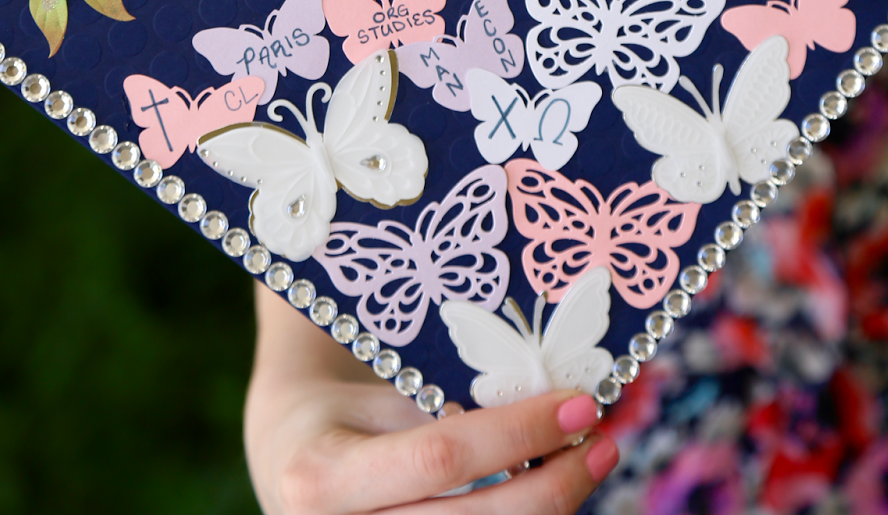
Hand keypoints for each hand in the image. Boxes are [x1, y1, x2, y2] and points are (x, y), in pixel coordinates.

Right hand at [245, 284, 618, 514]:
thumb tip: (544, 386)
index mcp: (323, 477)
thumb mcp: (372, 391)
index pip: (441, 457)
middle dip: (553, 483)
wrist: (285, 461)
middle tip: (603, 438)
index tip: (577, 400)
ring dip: (549, 507)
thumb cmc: (338, 408)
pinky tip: (550, 486)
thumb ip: (442, 402)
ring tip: (590, 460)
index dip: (516, 432)